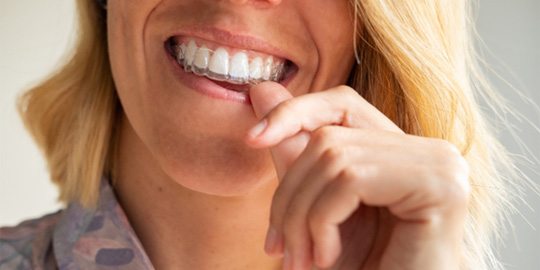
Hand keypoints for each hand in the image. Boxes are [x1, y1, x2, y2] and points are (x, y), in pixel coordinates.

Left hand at [245, 82, 469, 269]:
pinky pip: (350, 180)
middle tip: (280, 249)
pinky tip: (327, 256)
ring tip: (302, 260)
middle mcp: (429, 151)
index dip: (294, 112)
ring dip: (302, 218)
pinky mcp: (440, 187)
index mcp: (402, 152)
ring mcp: (440, 165)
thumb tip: (260, 89)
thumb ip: (292, 148)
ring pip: (333, 157)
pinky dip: (322, 222)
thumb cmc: (360, 267)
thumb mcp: (315, 205)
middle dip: (289, 196)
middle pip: (328, 137)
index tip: (251, 139)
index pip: (342, 103)